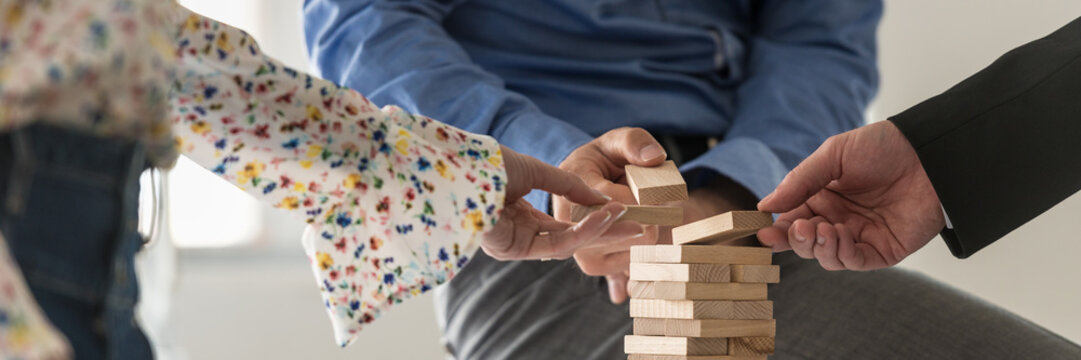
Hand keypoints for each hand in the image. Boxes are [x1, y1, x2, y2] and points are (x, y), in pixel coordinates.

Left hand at [481, 145, 642, 260]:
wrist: (464, 165)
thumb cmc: (493, 164)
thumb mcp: (539, 171)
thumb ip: (570, 187)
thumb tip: (603, 200)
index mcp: (521, 215)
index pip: (565, 225)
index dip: (596, 219)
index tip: (625, 212)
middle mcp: (519, 233)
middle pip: (572, 239)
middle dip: (608, 233)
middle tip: (642, 228)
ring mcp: (516, 244)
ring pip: (569, 245)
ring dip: (603, 232)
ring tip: (632, 222)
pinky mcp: (514, 250)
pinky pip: (558, 245)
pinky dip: (585, 231)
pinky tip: (607, 216)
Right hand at [551, 128, 665, 302]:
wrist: (583, 186)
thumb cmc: (601, 161)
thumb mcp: (616, 141)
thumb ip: (635, 142)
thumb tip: (655, 158)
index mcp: (572, 190)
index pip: (623, 203)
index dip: (648, 195)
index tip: (653, 187)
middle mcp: (570, 226)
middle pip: (634, 230)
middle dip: (651, 212)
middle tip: (646, 198)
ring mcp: (580, 250)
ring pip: (637, 247)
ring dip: (647, 227)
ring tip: (634, 211)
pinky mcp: (593, 265)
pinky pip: (634, 260)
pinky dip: (640, 242)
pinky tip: (630, 228)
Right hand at [756, 121, 945, 270]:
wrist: (930, 153)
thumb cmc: (883, 147)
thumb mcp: (834, 155)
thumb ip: (800, 181)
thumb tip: (765, 206)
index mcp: (821, 197)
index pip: (790, 220)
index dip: (776, 229)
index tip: (763, 231)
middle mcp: (837, 219)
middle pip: (805, 242)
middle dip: (796, 240)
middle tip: (798, 228)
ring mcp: (859, 236)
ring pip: (826, 256)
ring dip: (818, 247)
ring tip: (823, 229)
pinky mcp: (881, 250)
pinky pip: (853, 261)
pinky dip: (840, 253)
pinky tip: (838, 234)